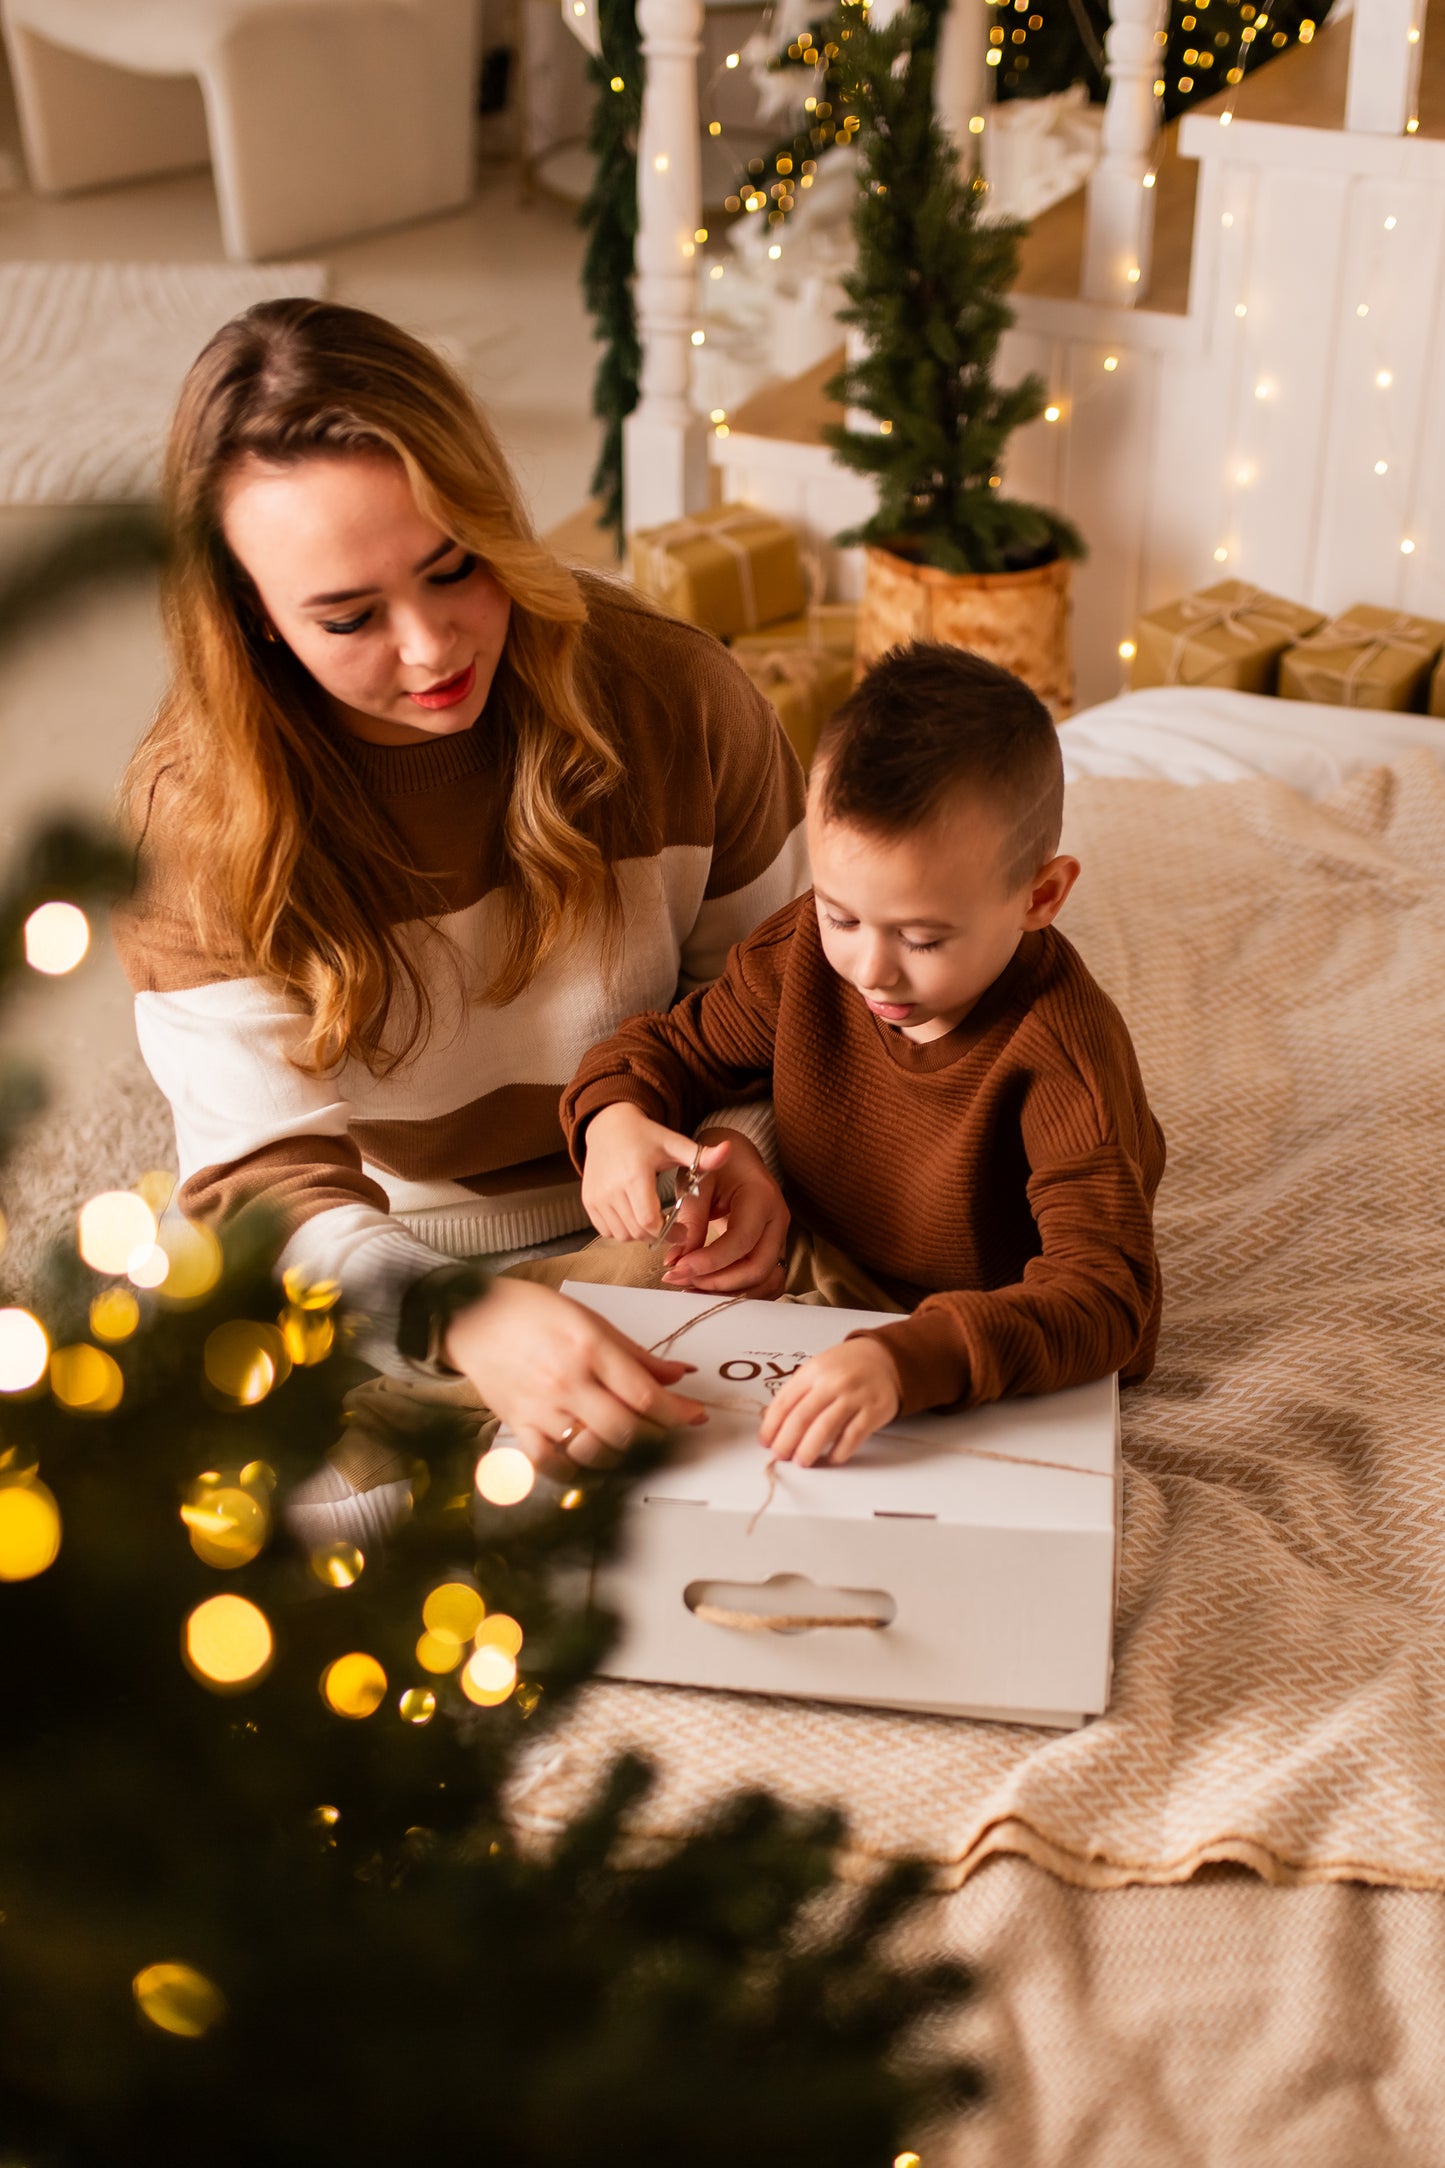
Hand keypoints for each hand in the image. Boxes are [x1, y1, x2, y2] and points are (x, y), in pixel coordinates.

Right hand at [444, 1275, 706, 1470]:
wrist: (473, 1317)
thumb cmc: (531, 1313)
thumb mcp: (592, 1320)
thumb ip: (636, 1353)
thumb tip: (677, 1374)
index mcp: (589, 1348)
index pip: (644, 1394)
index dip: (678, 1411)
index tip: (696, 1416)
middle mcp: (567, 1382)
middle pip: (625, 1429)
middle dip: (657, 1436)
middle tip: (666, 1430)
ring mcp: (542, 1408)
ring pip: (594, 1451)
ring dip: (622, 1455)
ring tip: (632, 1444)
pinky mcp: (519, 1426)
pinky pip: (552, 1464)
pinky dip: (575, 1470)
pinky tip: (588, 1460)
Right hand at [581, 1102, 729, 1243]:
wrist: (607, 1126)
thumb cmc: (644, 1136)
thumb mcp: (674, 1143)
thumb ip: (701, 1154)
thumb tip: (728, 1150)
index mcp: (635, 1175)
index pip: (649, 1222)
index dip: (669, 1233)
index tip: (682, 1230)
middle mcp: (612, 1189)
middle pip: (637, 1233)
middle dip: (658, 1236)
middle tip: (673, 1228)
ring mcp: (597, 1197)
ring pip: (622, 1236)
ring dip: (640, 1235)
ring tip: (654, 1220)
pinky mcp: (588, 1202)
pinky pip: (607, 1231)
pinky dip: (622, 1231)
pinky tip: (635, 1217)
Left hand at [659, 1128, 789, 1298]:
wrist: (738, 1159)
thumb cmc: (717, 1166)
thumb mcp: (698, 1183)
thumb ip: (690, 1221)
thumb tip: (675, 1261)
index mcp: (762, 1197)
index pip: (741, 1240)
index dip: (710, 1261)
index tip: (678, 1268)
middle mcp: (777, 1221)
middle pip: (758, 1268)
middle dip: (719, 1282)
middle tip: (682, 1280)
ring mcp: (778, 1238)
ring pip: (764, 1281)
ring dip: (729, 1292)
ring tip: (692, 1288)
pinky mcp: (772, 1250)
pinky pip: (764, 1281)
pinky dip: (739, 1290)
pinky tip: (709, 1288)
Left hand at [758, 1337, 900, 1467]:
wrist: (884, 1358)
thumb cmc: (846, 1367)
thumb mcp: (818, 1369)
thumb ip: (797, 1392)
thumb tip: (773, 1424)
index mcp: (814, 1371)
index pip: (785, 1401)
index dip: (772, 1425)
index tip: (765, 1441)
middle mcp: (834, 1382)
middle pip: (802, 1417)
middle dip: (787, 1441)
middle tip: (780, 1455)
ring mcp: (855, 1396)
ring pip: (826, 1428)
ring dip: (809, 1449)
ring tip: (802, 1461)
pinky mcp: (874, 1410)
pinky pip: (853, 1436)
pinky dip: (840, 1451)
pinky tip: (832, 1458)